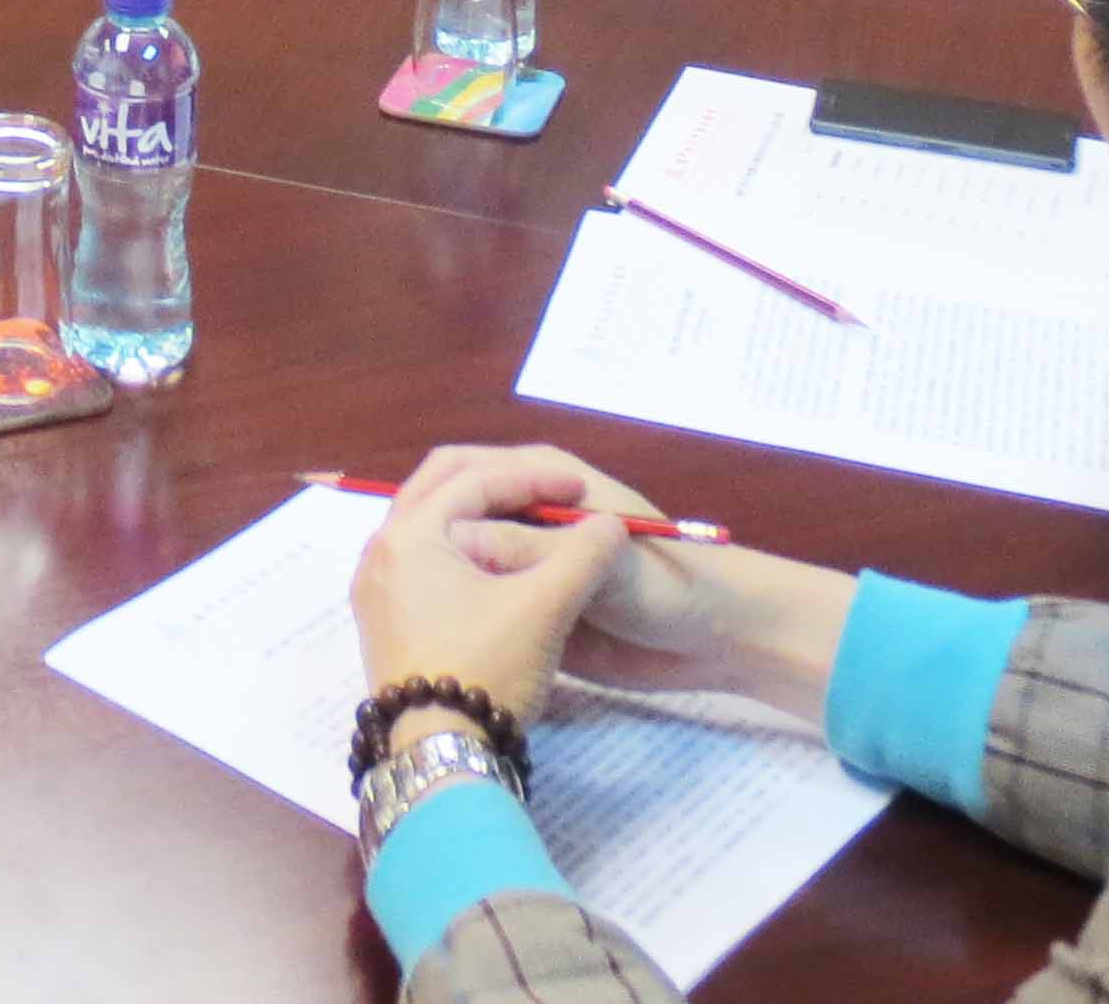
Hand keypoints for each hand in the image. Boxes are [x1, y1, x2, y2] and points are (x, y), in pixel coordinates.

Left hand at [349, 445, 643, 723]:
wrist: (441, 757)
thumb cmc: (488, 670)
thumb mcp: (546, 608)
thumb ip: (583, 554)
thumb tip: (612, 523)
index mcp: (408, 535)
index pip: (475, 482)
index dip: (534, 480)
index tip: (580, 489)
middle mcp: (379, 553)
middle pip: (438, 491)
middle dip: (496, 484)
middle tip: (548, 492)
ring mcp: (375, 590)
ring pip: (428, 527)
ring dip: (475, 515)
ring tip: (526, 520)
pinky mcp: (383, 623)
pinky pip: (421, 561)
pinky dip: (460, 549)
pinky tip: (495, 566)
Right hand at [354, 444, 861, 728]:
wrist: (718, 639)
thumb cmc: (668, 585)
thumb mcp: (595, 564)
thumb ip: (526, 550)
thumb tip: (452, 541)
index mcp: (548, 481)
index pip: (472, 469)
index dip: (434, 497)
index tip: (398, 535)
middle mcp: (532, 515)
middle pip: (463, 516)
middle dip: (430, 543)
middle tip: (391, 582)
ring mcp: (533, 564)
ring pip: (471, 564)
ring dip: (445, 584)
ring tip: (402, 614)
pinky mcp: (538, 608)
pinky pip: (490, 604)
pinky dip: (467, 615)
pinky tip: (437, 638)